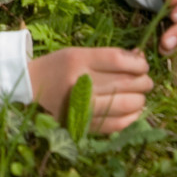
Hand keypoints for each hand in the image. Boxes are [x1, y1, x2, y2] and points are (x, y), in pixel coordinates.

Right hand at [28, 46, 152, 134]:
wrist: (31, 85)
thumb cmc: (59, 66)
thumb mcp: (79, 53)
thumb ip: (109, 56)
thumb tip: (141, 59)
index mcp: (77, 60)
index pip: (118, 61)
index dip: (138, 64)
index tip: (143, 66)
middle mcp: (79, 82)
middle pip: (125, 83)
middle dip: (144, 82)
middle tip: (145, 81)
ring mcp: (80, 105)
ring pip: (126, 104)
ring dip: (140, 100)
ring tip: (139, 96)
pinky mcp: (82, 123)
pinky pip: (117, 123)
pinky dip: (132, 117)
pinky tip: (132, 110)